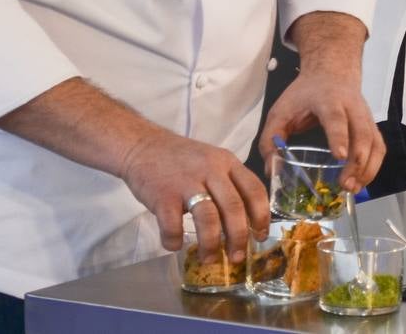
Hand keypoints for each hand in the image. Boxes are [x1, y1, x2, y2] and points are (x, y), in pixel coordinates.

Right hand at [120, 129, 269, 262]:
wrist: (143, 146)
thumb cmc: (182, 160)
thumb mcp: (213, 161)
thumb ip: (229, 183)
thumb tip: (246, 221)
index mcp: (228, 163)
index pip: (254, 190)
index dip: (262, 216)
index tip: (261, 236)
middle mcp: (211, 171)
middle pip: (233, 207)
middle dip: (238, 237)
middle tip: (237, 257)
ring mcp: (186, 182)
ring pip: (208, 218)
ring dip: (211, 244)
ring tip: (209, 259)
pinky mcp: (162, 195)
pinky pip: (172, 225)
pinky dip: (174, 240)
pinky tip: (174, 244)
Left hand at [258, 13, 384, 193]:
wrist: (332, 73)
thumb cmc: (304, 95)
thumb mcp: (281, 110)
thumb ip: (271, 138)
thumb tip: (271, 170)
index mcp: (328, 100)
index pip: (336, 118)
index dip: (339, 137)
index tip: (339, 157)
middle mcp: (353, 107)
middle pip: (362, 133)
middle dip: (358, 161)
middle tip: (345, 184)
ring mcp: (366, 117)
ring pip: (375, 142)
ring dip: (367, 168)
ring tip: (352, 189)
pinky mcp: (372, 126)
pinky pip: (379, 148)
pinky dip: (373, 167)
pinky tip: (361, 182)